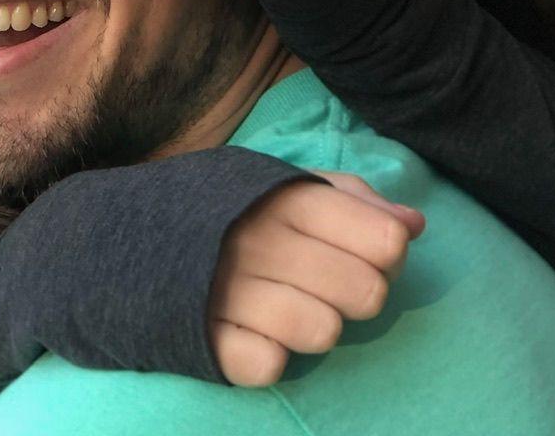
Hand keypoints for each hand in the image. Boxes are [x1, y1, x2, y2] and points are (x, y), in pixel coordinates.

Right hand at [209, 171, 424, 385]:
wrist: (140, 237)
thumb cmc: (241, 213)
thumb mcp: (294, 188)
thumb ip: (356, 202)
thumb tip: (414, 224)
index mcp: (287, 197)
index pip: (383, 238)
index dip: (389, 253)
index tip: (370, 251)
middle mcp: (259, 239)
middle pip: (366, 291)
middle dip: (359, 292)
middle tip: (330, 284)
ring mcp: (229, 289)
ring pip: (323, 331)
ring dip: (320, 327)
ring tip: (295, 308)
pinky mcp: (206, 338)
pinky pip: (268, 366)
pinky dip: (271, 357)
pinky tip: (258, 333)